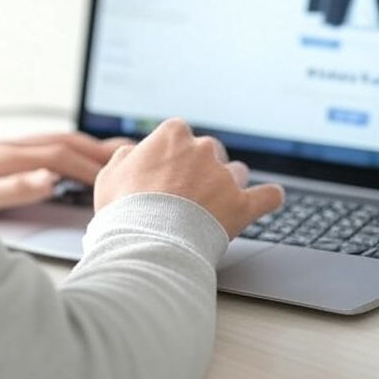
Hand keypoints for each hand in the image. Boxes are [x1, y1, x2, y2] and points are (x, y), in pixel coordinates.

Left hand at [0, 130, 132, 215]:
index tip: (111, 179)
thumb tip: (51, 179)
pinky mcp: (0, 151)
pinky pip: (44, 143)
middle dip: (96, 148)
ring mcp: (5, 146)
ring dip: (85, 144)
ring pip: (55, 138)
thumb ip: (13, 189)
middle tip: (128, 157)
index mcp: (7, 156)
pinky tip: (72, 155)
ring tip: (112, 152)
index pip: (59, 156)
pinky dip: (67, 146)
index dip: (87, 166)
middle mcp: (9, 146)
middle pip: (62, 140)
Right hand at [94, 118, 284, 238]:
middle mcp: (203, 148)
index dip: (171, 157)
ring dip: (229, 185)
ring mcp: (225, 176)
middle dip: (202, 170)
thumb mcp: (109, 176)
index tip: (166, 174)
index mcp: (172, 135)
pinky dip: (268, 198)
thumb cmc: (124, 210)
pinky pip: (268, 196)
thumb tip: (134, 154)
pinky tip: (267, 200)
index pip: (179, 136)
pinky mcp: (243, 204)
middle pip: (210, 152)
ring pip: (237, 172)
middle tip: (186, 195)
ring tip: (215, 208)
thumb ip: (126, 158)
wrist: (145, 243)